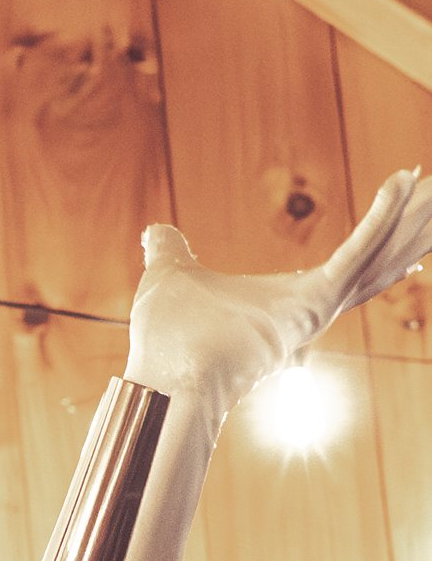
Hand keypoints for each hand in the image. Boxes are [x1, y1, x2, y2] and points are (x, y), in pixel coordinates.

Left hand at [126, 170, 431, 417]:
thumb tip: (155, 233)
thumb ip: (169, 252)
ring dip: (417, 214)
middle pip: (383, 255)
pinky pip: (357, 250)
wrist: (161, 381)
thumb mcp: (168, 278)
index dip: (384, 230)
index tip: (409, 202)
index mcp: (292, 304)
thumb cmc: (166, 342)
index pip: (355, 261)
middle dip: (417, 221)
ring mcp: (318, 307)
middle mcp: (316, 309)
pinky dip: (383, 214)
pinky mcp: (311, 300)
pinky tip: (404, 179)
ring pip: (383, 250)